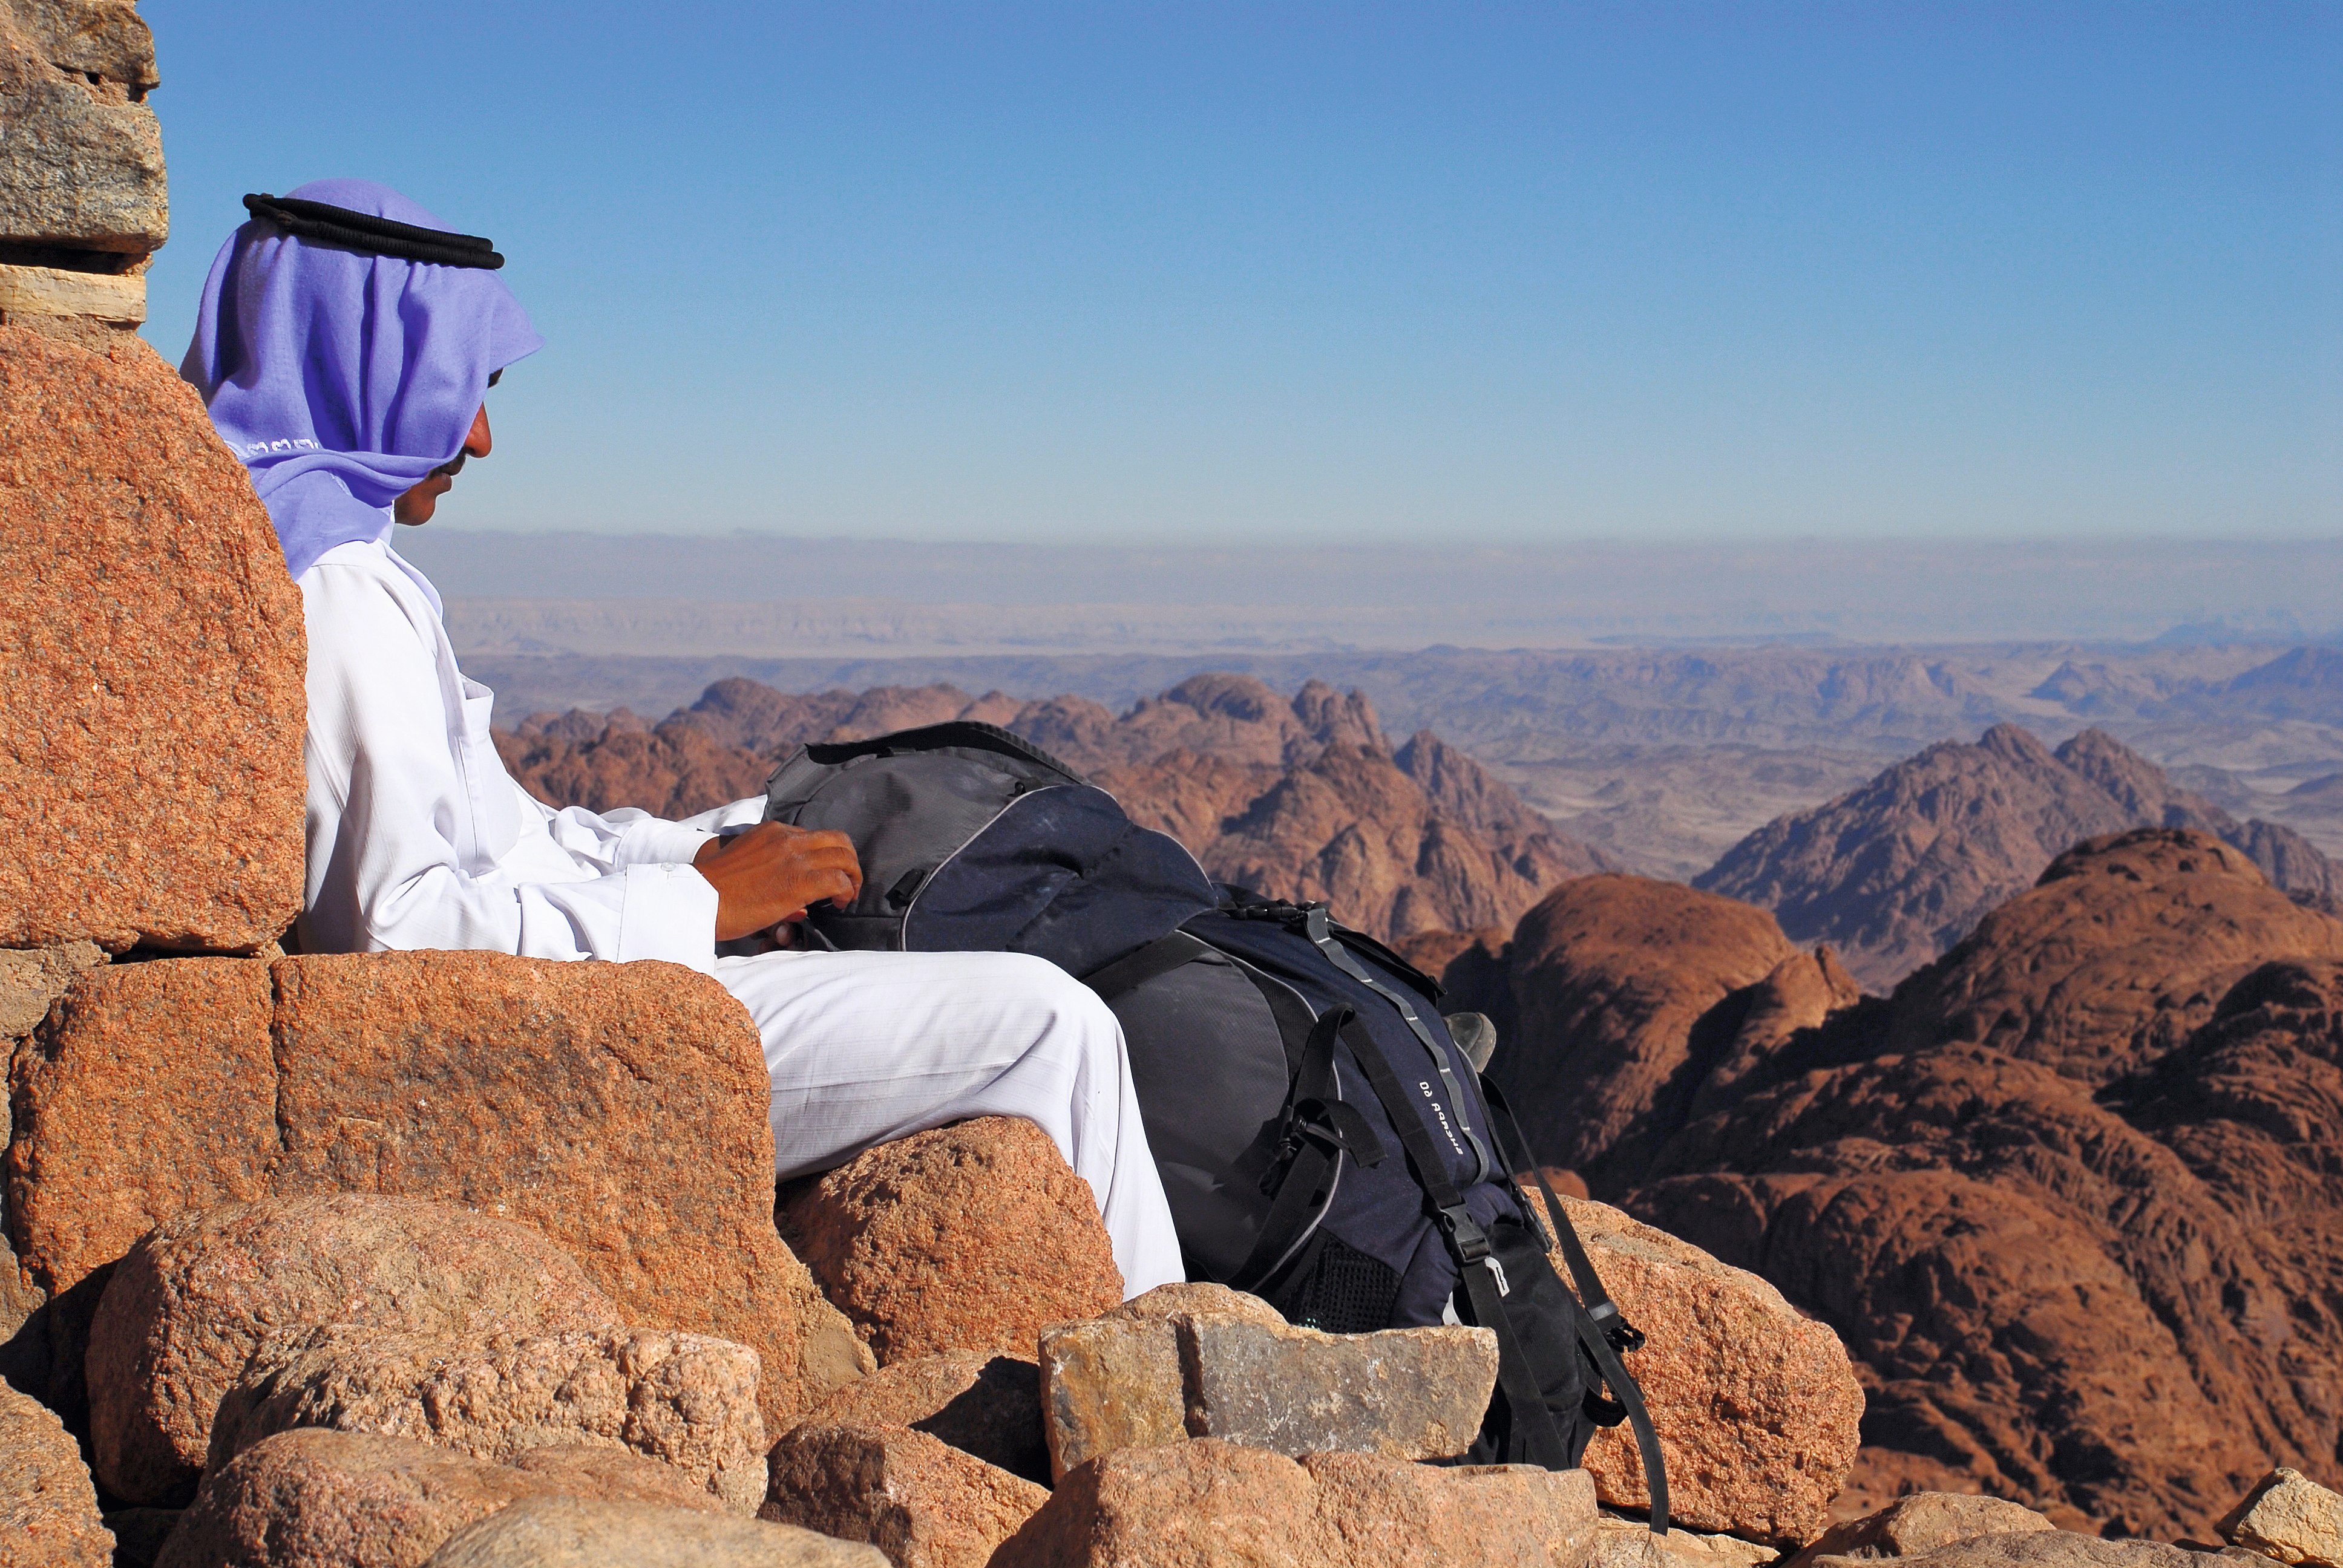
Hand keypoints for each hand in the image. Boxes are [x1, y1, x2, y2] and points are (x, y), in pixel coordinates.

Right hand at [693, 822, 861, 941]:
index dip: (826, 857)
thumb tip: (801, 905)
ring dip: (852, 876)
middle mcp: (786, 838)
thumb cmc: (713, 890)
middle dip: (849, 861)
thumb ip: (771, 873)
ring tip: (848, 895)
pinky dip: (846, 891)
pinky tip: (839, 903)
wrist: (697, 899)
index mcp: (772, 831)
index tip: (827, 875)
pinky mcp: (798, 882)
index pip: (814, 837)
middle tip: (848, 883)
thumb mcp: (744, 866)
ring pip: (844, 857)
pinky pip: (838, 881)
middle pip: (837, 840)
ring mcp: (794, 858)